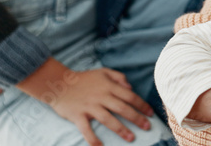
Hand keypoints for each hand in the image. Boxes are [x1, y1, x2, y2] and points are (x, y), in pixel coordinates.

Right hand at [19, 61, 153, 145]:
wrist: (58, 83)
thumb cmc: (84, 79)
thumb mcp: (103, 72)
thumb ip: (119, 77)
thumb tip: (131, 88)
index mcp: (109, 86)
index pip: (130, 96)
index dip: (142, 105)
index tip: (151, 113)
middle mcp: (101, 97)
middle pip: (122, 108)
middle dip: (136, 118)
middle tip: (147, 127)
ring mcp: (89, 107)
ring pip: (108, 119)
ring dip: (121, 129)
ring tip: (131, 138)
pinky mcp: (77, 115)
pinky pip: (86, 129)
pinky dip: (92, 138)